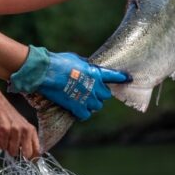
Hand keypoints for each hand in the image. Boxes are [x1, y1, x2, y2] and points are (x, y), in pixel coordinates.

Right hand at [0, 98, 40, 159]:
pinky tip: (1, 136)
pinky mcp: (5, 131)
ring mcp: (15, 131)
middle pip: (27, 154)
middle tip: (15, 149)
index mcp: (31, 130)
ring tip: (6, 138)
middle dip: (20, 155)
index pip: (38, 150)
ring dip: (8, 148)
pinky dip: (1, 144)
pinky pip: (3, 147)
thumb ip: (27, 139)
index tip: (30, 162)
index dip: (34, 158)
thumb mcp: (22, 126)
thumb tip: (29, 156)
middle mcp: (26, 130)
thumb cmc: (9, 118)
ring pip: (13, 152)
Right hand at [8, 45, 130, 119]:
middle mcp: (95, 87)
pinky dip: (82, 113)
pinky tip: (77, 109)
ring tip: (83, 100)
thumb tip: (87, 67)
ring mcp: (87, 98)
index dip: (122, 78)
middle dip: (100, 93)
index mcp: (96, 73)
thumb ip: (85, 65)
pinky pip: (86, 115)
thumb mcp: (76, 59)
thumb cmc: (58, 62)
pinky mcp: (77, 107)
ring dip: (92, 103)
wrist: (46, 73)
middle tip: (91, 91)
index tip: (128, 79)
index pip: (114, 76)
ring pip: (97, 106)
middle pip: (105, 95)